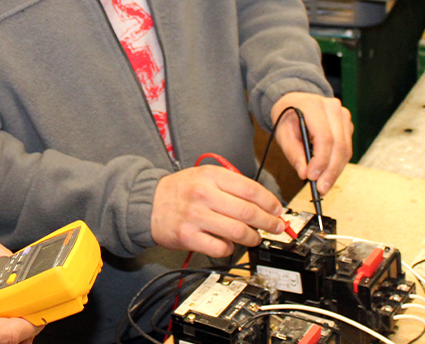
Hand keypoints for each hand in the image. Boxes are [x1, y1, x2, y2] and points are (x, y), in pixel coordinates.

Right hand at [150, 165, 285, 256]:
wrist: (147, 203)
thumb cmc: (179, 190)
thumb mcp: (204, 175)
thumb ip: (231, 185)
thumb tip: (263, 203)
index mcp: (210, 175)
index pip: (250, 189)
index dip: (270, 202)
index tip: (277, 210)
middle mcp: (203, 194)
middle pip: (248, 212)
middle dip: (268, 222)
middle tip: (276, 227)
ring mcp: (195, 216)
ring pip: (238, 231)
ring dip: (253, 238)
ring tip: (255, 238)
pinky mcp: (188, 236)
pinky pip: (220, 248)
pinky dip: (231, 249)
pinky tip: (230, 244)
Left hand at [270, 92, 352, 194]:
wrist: (294, 101)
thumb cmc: (287, 117)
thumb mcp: (283, 133)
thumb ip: (293, 153)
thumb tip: (304, 174)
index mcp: (313, 106)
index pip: (325, 138)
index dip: (320, 161)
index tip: (312, 177)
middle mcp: (333, 108)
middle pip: (339, 145)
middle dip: (330, 171)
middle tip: (321, 188)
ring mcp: (343, 115)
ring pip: (346, 149)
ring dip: (336, 170)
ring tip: (324, 185)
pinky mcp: (347, 124)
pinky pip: (347, 148)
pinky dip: (338, 163)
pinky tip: (328, 173)